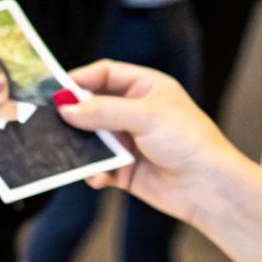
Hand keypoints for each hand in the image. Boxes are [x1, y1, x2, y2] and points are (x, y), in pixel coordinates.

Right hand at [58, 61, 252, 224]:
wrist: (209, 187)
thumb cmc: (190, 141)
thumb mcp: (146, 116)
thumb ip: (104, 111)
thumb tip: (66, 108)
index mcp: (145, 88)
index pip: (105, 74)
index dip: (80, 79)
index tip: (57, 90)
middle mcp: (135, 112)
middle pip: (93, 106)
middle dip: (74, 114)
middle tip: (52, 121)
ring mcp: (128, 141)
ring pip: (91, 138)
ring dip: (80, 146)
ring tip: (67, 150)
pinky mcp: (125, 170)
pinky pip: (98, 167)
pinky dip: (93, 171)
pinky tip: (97, 177)